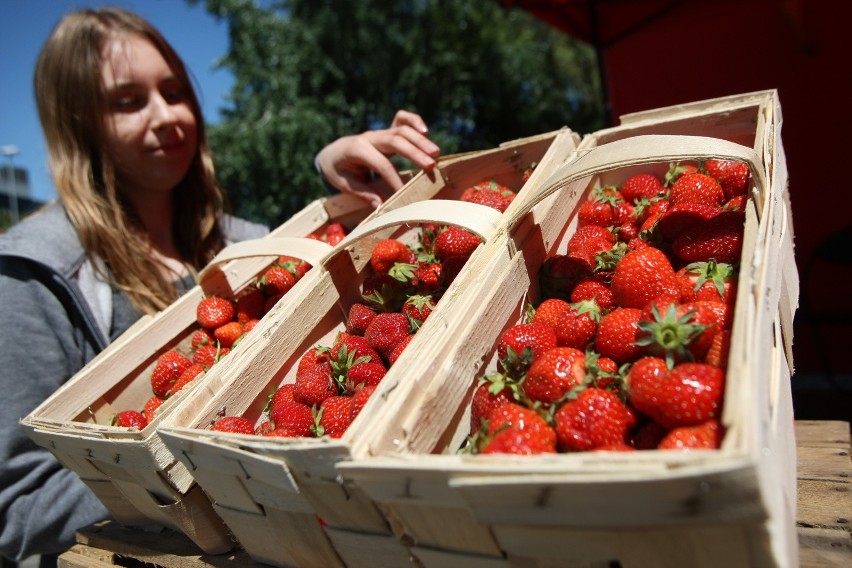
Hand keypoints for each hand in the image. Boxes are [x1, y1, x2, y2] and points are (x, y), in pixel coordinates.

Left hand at [315, 110, 440, 207]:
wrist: (332, 153)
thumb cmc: (338, 170)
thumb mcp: (343, 183)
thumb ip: (362, 192)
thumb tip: (380, 206)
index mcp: (356, 150)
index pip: (380, 163)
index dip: (393, 178)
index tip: (405, 192)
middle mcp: (369, 137)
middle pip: (395, 140)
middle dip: (414, 152)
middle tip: (431, 165)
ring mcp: (379, 132)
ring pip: (402, 130)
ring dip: (420, 140)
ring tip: (436, 153)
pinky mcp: (386, 131)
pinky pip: (401, 119)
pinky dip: (414, 121)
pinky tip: (426, 130)